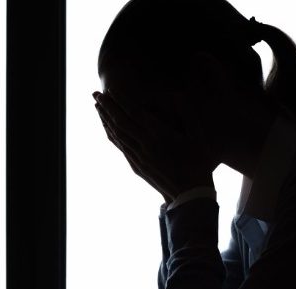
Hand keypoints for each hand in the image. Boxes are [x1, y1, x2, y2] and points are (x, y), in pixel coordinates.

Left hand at [93, 91, 215, 202]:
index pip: (134, 112)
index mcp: (160, 134)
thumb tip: (178, 95)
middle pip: (120, 121)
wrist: (191, 194)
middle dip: (107, 106)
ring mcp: (139, 157)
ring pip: (117, 134)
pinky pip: (120, 147)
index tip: (111, 88)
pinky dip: (112, 135)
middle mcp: (145, 144)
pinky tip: (107, 128)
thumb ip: (187, 114)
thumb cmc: (199, 163)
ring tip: (97, 107)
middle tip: (95, 94)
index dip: (121, 99)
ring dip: (105, 119)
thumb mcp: (197, 135)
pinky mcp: (137, 167)